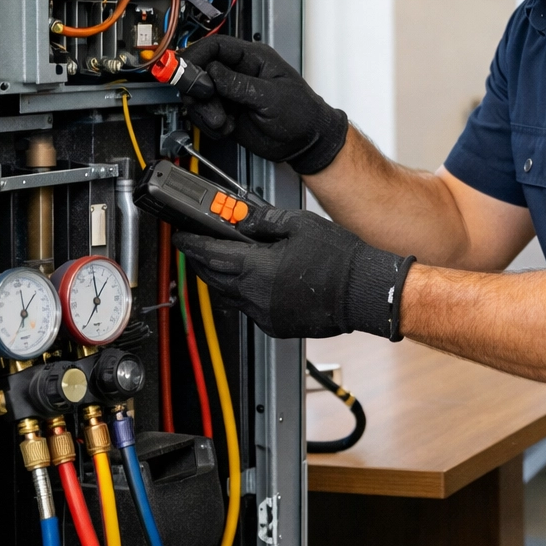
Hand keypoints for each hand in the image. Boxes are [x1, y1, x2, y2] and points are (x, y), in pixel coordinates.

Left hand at [172, 206, 413, 340]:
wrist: (364, 291)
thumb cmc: (338, 260)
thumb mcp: (300, 224)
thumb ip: (264, 220)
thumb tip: (243, 220)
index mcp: (256, 268)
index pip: (210, 254)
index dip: (192, 244)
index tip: (181, 238)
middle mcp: (255, 296)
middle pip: (213, 278)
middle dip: (201, 262)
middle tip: (197, 248)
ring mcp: (265, 314)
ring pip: (230, 295)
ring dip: (222, 278)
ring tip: (224, 264)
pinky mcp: (277, 325)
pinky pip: (250, 309)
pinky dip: (244, 294)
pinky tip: (254, 283)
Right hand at [178, 35, 348, 174]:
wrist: (306, 143)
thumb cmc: (302, 113)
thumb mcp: (271, 96)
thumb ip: (239, 84)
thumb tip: (211, 71)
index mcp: (253, 58)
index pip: (215, 46)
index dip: (197, 56)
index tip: (186, 72)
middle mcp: (238, 73)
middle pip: (200, 70)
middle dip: (198, 90)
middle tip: (207, 103)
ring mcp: (230, 93)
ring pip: (198, 94)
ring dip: (204, 111)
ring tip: (222, 123)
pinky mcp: (226, 112)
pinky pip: (203, 114)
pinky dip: (208, 124)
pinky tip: (226, 129)